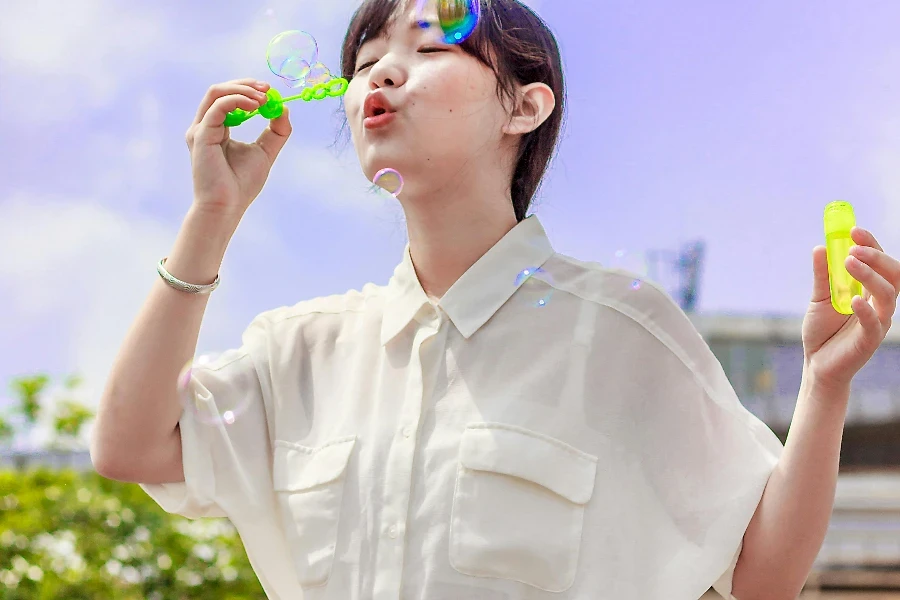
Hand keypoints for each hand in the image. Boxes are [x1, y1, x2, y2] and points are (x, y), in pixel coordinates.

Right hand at [185, 78, 292, 219]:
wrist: (227, 205)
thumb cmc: (242, 184)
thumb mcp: (265, 151)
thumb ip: (276, 131)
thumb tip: (284, 108)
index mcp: (217, 128)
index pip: (228, 98)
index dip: (249, 90)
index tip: (270, 91)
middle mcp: (205, 126)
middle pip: (220, 90)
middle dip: (246, 85)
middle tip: (268, 88)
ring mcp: (200, 129)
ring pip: (216, 93)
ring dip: (242, 90)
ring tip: (263, 98)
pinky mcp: (200, 134)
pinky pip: (218, 106)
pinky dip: (237, 100)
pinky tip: (255, 106)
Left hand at [802, 227, 899, 391]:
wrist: (816, 362)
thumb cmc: (823, 330)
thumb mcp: (820, 297)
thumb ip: (823, 275)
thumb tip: (821, 247)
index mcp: (870, 291)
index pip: (880, 263)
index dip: (871, 245)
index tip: (854, 230)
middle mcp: (879, 303)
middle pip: (893, 275)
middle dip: (876, 257)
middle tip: (853, 247)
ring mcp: (877, 321)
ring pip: (888, 294)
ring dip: (870, 276)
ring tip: (849, 263)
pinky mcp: (870, 340)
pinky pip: (874, 323)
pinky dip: (866, 310)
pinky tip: (854, 299)